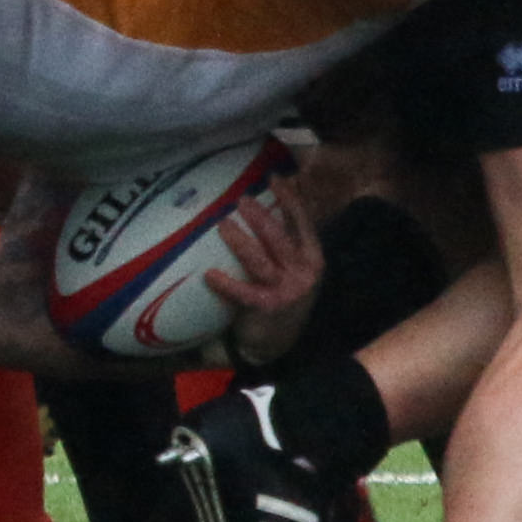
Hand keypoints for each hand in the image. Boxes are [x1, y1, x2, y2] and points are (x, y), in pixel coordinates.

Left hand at [209, 188, 326, 365]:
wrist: (278, 342)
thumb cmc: (282, 295)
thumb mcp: (295, 268)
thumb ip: (287, 240)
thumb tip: (268, 201)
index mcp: (313, 258)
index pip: (303, 222)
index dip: (290, 199)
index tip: (274, 178)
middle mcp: (304, 272)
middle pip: (280, 238)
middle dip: (261, 217)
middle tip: (241, 201)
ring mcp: (287, 291)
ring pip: (260, 260)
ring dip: (240, 242)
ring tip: (223, 226)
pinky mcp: (267, 307)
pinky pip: (243, 292)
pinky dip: (225, 283)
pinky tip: (209, 275)